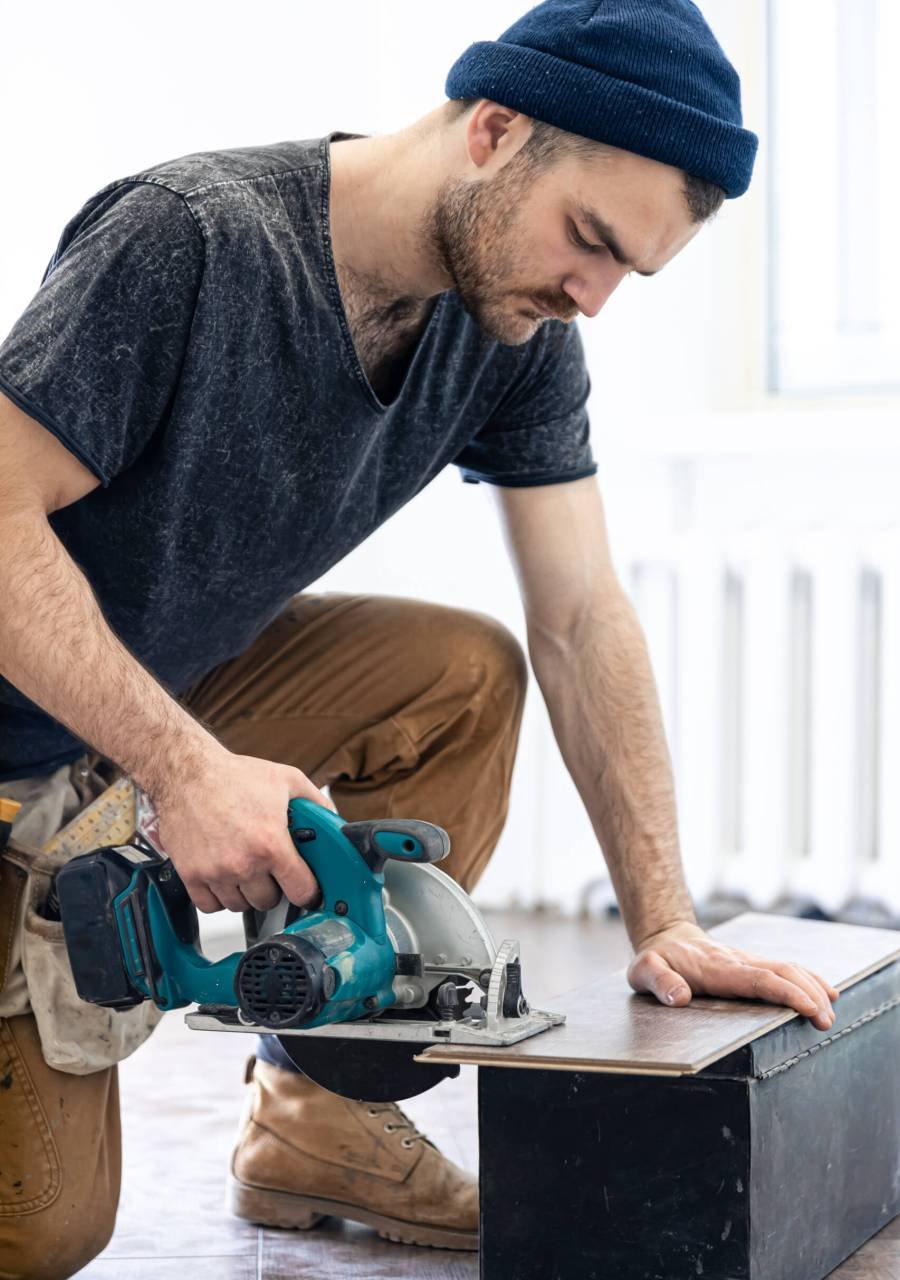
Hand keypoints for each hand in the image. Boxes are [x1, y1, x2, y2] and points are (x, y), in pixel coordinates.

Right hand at [153, 746, 336, 913]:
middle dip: (272, 887)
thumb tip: (333, 820)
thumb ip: (315, 802)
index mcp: (271, 844)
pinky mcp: (190, 875)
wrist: (185, 773)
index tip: (305, 889)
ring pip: (239, 906)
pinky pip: (209, 906)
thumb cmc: (232, 776)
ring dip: (244, 892)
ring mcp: (215, 872)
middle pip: (268, 901)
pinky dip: (217, 896)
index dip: (308, 891)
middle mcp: (243, 863)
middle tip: (268, 868)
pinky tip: (222, 876)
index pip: (301, 891)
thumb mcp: (286, 779)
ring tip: (244, 867)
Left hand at [626, 921, 839, 1031]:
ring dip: (812, 988)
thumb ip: (659, 982)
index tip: (808, 1007)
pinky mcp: (752, 964)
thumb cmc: (656, 959)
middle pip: (780, 972)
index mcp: (716, 968)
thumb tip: (679, 997)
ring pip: (787, 969)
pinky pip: (784, 969)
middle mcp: (737, 961)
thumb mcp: (644, 971)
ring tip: (829, 1014)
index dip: (785, 993)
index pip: (758, 979)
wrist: (666, 937)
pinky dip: (808, 980)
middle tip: (826, 1021)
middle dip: (807, 994)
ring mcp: (747, 961)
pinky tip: (826, 993)